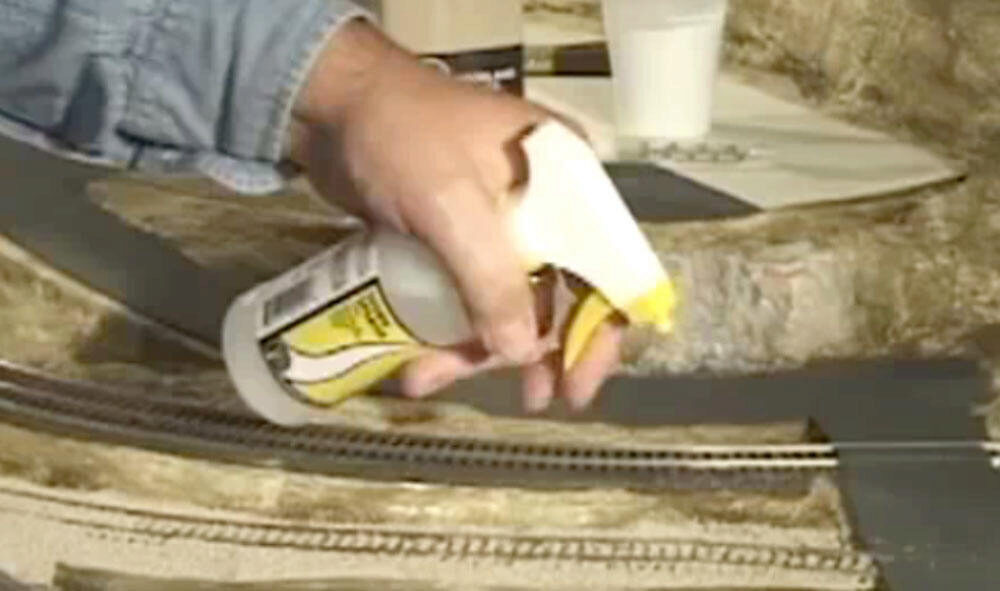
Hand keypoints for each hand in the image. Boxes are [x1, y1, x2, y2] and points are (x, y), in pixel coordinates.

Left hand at [289, 20, 620, 411]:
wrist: (327, 99)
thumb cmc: (399, 137)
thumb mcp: (450, 205)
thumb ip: (491, 279)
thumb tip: (524, 353)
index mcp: (567, 183)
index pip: (607, 266)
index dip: (600, 332)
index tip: (576, 388)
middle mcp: (545, 207)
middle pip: (559, 295)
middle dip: (533, 351)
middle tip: (527, 401)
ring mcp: (499, 225)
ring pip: (506, 304)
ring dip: (474, 350)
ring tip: (427, 378)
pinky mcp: (457, 240)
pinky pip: (466, 298)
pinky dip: (446, 332)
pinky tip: (416, 362)